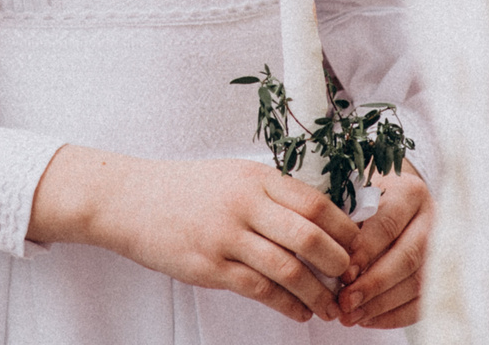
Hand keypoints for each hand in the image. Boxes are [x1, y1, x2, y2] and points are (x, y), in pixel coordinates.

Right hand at [29, 148, 361, 322]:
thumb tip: (319, 220)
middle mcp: (244, 204)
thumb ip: (271, 194)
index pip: (316, 202)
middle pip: (309, 235)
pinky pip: (259, 290)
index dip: (344, 228)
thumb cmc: (185, 189)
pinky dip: (287, 305)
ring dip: (317, 294)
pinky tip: (299, 312)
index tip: (358, 247)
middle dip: (338, 263)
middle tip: (351, 279)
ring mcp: (225, 236)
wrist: (130, 199)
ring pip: (288, 269)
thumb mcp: (233, 176)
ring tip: (330, 307)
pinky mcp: (209, 266)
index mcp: (255, 178)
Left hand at [336, 163, 429, 328]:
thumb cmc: (367, 201)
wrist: (395, 203)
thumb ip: (345, 222)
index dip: (365, 251)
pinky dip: (394, 316)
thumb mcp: (356, 198)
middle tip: (345, 302)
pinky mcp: (442, 274)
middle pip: (407, 256)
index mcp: (408, 192)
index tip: (343, 274)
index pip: (388, 224)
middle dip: (373, 284)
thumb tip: (329, 259)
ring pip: (417, 283)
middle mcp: (432, 218)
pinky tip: (368, 319)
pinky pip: (423, 302)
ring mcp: (442, 248)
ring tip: (351, 315)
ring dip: (381, 304)